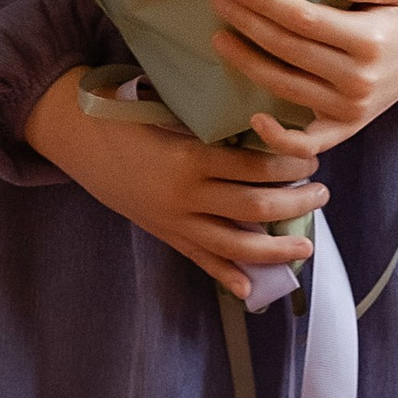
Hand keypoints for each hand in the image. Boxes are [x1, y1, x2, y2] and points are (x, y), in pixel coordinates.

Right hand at [21, 69, 325, 302]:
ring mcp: (174, 221)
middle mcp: (185, 196)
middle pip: (255, 209)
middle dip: (295, 203)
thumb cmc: (126, 109)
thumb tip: (263, 127)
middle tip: (322, 192)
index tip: (312, 157)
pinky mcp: (164, 234)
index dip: (288, 164)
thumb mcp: (170, 110)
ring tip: (306, 245)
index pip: (254, 168)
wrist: (76, 133)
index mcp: (190, 159)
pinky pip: (201, 259)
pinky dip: (227, 275)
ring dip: (276, 248)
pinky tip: (250, 288)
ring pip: (236, 245)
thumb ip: (211, 125)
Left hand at [208, 0, 397, 149]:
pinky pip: (309, 143)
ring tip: (221, 38)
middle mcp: (359, 79)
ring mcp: (352, 109)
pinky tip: (252, 115)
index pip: (305, 21)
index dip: (268, 4)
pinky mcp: (347, 128)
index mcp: (370, 41)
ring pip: (287, 87)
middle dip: (248, 25)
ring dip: (248, 63)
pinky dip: (279, 138)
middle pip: (289, 51)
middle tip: (219, 2)